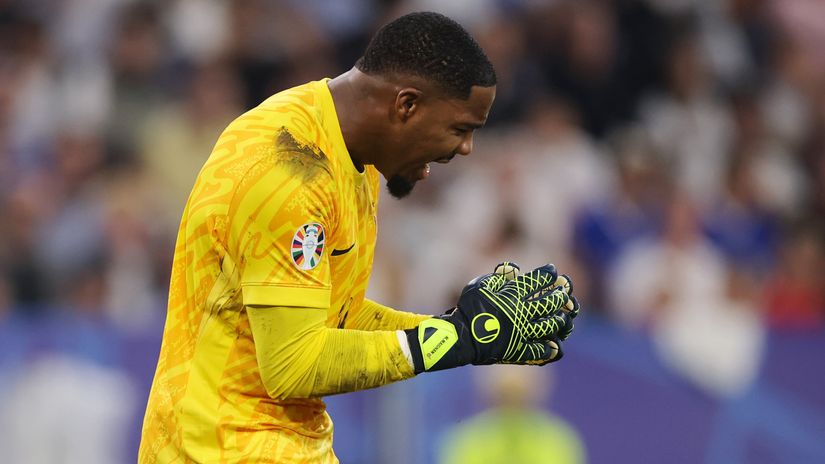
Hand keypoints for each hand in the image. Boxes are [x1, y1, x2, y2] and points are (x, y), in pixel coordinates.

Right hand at [406, 263, 571, 372]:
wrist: (461, 337)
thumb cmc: (468, 308)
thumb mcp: (480, 285)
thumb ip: (498, 276)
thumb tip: (514, 269)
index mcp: (512, 295)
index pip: (538, 280)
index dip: (548, 274)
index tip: (552, 271)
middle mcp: (522, 313)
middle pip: (549, 302)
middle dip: (559, 296)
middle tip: (562, 293)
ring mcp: (522, 333)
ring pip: (550, 325)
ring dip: (559, 320)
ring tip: (562, 317)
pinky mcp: (519, 350)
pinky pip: (540, 350)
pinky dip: (550, 348)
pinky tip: (555, 344)